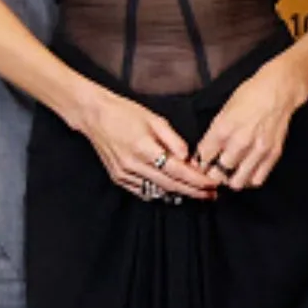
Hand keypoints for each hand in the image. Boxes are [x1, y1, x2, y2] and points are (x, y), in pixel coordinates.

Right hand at [75, 88, 213, 201]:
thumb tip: (188, 157)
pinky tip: (173, 191)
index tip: (213, 183)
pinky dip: (160, 193)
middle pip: (170, 185)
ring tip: (198, 194)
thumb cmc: (125, 113)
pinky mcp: (118, 178)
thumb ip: (173, 139)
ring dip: (179, 194)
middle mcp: (134, 165)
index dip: (197, 180)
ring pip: (157, 191)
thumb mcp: (154, 119)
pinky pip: (143, 191)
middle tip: (211, 194)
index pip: (178, 171)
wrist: (95, 116)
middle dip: (194, 192)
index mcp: (144, 148)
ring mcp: (125, 174)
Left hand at [193, 58, 305, 189]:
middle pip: (217, 174)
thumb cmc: (251, 95)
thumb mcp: (224, 109)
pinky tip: (245, 173)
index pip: (203, 158)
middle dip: (212, 174)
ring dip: (230, 180)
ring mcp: (257, 150)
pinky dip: (248, 180)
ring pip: (237, 182)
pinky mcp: (272, 155)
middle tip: (213, 170)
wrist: (278, 91)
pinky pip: (257, 180)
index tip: (201, 163)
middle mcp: (240, 142)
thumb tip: (204, 151)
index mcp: (223, 129)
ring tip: (229, 174)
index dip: (199, 163)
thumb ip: (213, 133)